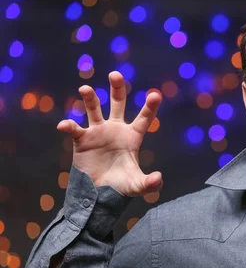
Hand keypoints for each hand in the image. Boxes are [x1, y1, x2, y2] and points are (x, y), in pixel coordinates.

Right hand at [57, 71, 162, 196]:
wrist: (99, 193)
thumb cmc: (121, 186)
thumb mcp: (138, 185)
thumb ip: (150, 183)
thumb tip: (158, 179)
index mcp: (132, 137)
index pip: (144, 118)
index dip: (150, 107)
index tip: (156, 94)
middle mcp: (116, 129)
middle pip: (117, 103)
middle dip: (117, 88)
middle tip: (115, 74)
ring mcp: (98, 132)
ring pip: (94, 109)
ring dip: (90, 98)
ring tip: (85, 89)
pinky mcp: (82, 139)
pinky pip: (74, 128)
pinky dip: (69, 125)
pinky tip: (64, 125)